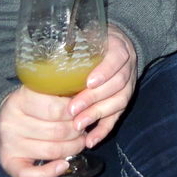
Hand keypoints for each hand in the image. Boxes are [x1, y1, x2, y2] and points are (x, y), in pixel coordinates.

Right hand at [0, 87, 83, 176]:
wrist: (3, 119)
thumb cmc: (32, 103)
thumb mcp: (44, 89)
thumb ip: (64, 91)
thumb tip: (89, 98)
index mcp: (21, 100)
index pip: (56, 109)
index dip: (76, 111)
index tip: (84, 110)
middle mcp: (12, 123)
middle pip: (57, 131)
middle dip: (78, 130)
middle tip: (85, 126)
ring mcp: (9, 144)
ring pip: (51, 150)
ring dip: (73, 147)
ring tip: (81, 140)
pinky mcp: (8, 163)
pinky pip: (28, 174)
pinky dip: (49, 172)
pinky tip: (63, 165)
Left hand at [67, 26, 136, 148]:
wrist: (114, 46)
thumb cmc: (94, 42)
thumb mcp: (89, 35)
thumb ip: (75, 42)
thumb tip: (48, 51)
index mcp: (119, 48)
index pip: (117, 59)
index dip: (105, 71)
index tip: (88, 82)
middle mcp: (128, 67)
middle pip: (117, 84)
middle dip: (94, 98)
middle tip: (72, 109)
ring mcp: (128, 85)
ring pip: (119, 101)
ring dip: (97, 115)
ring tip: (77, 126)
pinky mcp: (123, 100)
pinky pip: (117, 117)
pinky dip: (105, 130)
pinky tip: (92, 140)